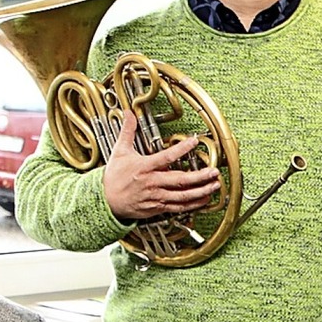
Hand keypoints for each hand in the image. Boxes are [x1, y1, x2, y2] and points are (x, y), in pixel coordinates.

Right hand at [103, 110, 220, 220]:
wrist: (106, 201)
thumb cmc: (114, 177)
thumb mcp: (119, 151)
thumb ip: (127, 131)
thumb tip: (128, 113)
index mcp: (144, 167)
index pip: (166, 157)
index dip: (182, 149)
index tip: (194, 142)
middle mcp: (152, 183)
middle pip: (180, 180)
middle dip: (200, 176)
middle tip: (214, 171)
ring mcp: (155, 197)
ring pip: (182, 196)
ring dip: (200, 191)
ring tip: (215, 185)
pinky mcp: (157, 208)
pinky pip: (178, 207)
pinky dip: (193, 204)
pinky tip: (204, 199)